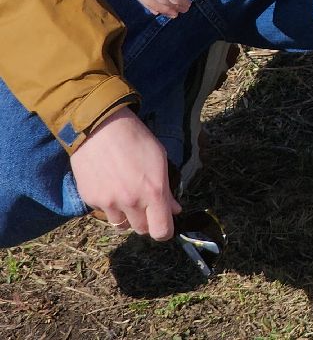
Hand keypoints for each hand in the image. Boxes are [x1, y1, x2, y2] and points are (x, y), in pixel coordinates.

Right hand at [70, 107, 180, 239]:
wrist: (100, 129)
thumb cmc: (136, 139)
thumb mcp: (160, 160)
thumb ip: (167, 190)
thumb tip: (174, 209)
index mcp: (154, 192)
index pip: (161, 231)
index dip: (165, 231)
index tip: (165, 224)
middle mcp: (131, 202)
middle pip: (141, 230)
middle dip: (147, 221)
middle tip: (146, 205)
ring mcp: (109, 203)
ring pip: (121, 225)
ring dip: (127, 216)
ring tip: (127, 194)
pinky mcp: (91, 200)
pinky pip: (104, 212)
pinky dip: (110, 206)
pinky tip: (111, 186)